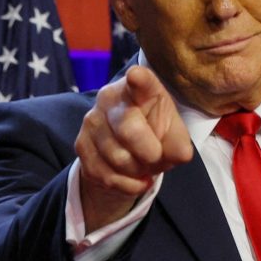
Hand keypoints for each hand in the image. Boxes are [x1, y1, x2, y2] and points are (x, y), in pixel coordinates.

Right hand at [74, 65, 193, 230]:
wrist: (126, 150)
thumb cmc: (155, 133)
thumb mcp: (173, 134)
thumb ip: (179, 143)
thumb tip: (179, 155)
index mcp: (140, 89)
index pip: (140, 82)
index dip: (139, 79)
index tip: (136, 76)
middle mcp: (110, 98)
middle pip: (129, 130)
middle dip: (149, 154)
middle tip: (154, 156)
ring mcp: (92, 121)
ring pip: (118, 158)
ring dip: (137, 171)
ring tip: (142, 165)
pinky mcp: (81, 144)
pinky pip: (106, 175)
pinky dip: (126, 184)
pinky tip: (132, 177)